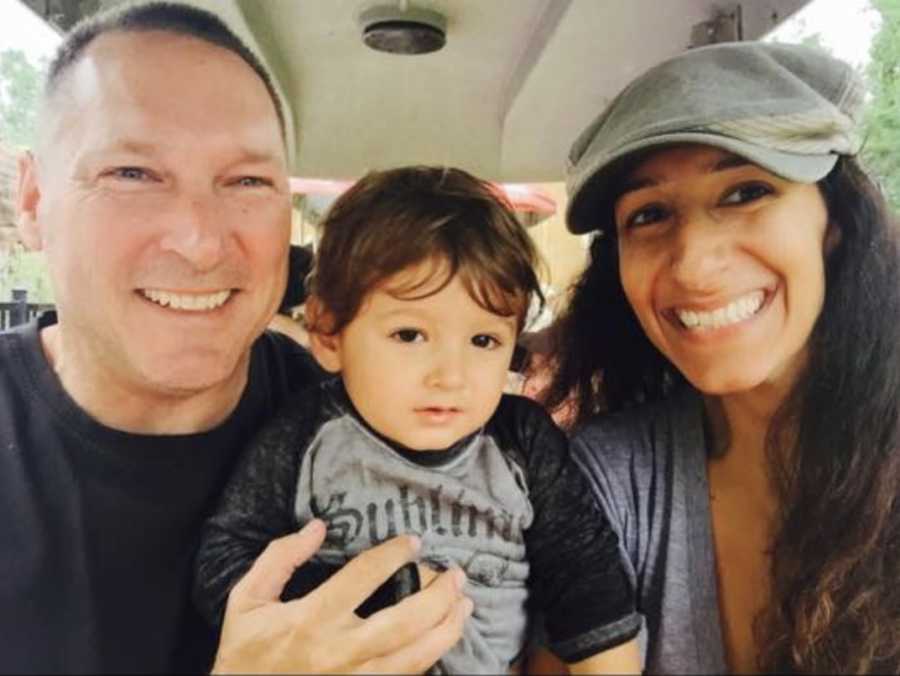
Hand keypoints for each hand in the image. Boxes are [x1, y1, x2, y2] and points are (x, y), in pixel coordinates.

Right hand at [212, 520, 472, 673]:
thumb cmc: (245, 651)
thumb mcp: (247, 599)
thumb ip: (280, 558)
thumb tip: (317, 527)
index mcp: (311, 619)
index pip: (362, 577)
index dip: (393, 555)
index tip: (414, 541)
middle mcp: (338, 651)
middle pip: (402, 623)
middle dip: (437, 597)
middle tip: (457, 575)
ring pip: (414, 657)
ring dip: (446, 630)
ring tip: (465, 606)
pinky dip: (430, 659)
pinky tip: (443, 640)